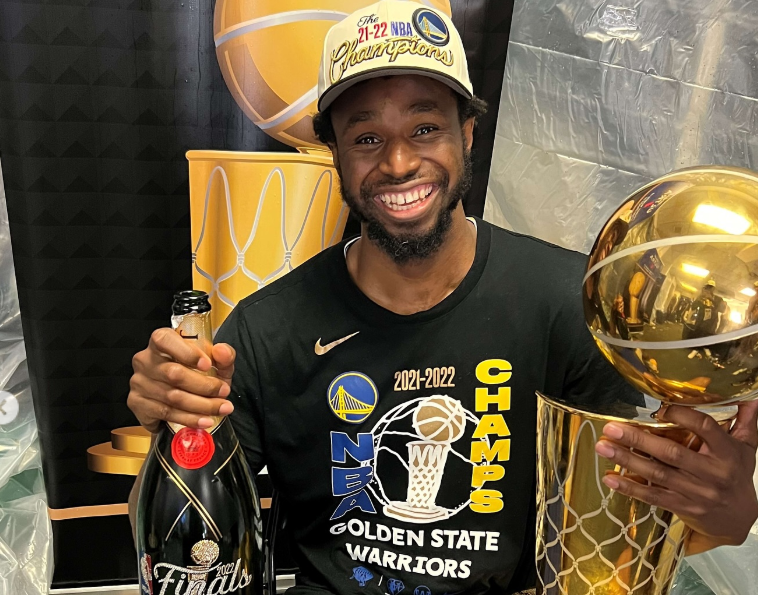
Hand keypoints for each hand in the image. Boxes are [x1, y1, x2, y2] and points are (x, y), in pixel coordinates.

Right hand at [128, 328, 235, 432]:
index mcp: (161, 341)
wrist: (181, 399)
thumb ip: (223, 355)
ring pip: (172, 397)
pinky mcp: (137, 403)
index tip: (207, 365)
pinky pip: (165, 413)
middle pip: (174, 374)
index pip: (165, 340)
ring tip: (221, 408)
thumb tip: (221, 351)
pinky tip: (204, 420)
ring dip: (202, 405)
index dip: (187, 353)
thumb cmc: (196, 374)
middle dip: (205, 386)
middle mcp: (145, 360)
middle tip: (224, 391)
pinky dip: (189, 418)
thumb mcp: (215, 363)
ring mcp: (139, 382)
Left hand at [594, 402, 757, 548]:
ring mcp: (696, 492)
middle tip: (612, 427)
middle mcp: (712, 473)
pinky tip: (610, 478)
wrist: (738, 520)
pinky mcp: (683, 507)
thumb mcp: (745, 448)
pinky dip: (630, 488)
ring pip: (657, 474)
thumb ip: (745, 422)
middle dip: (639, 439)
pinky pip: (653, 497)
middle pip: (672, 453)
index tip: (659, 408)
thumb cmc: (736, 475)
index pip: (705, 428)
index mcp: (727, 453)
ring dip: (627, 460)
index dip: (682, 416)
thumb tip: (750, 396)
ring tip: (603, 446)